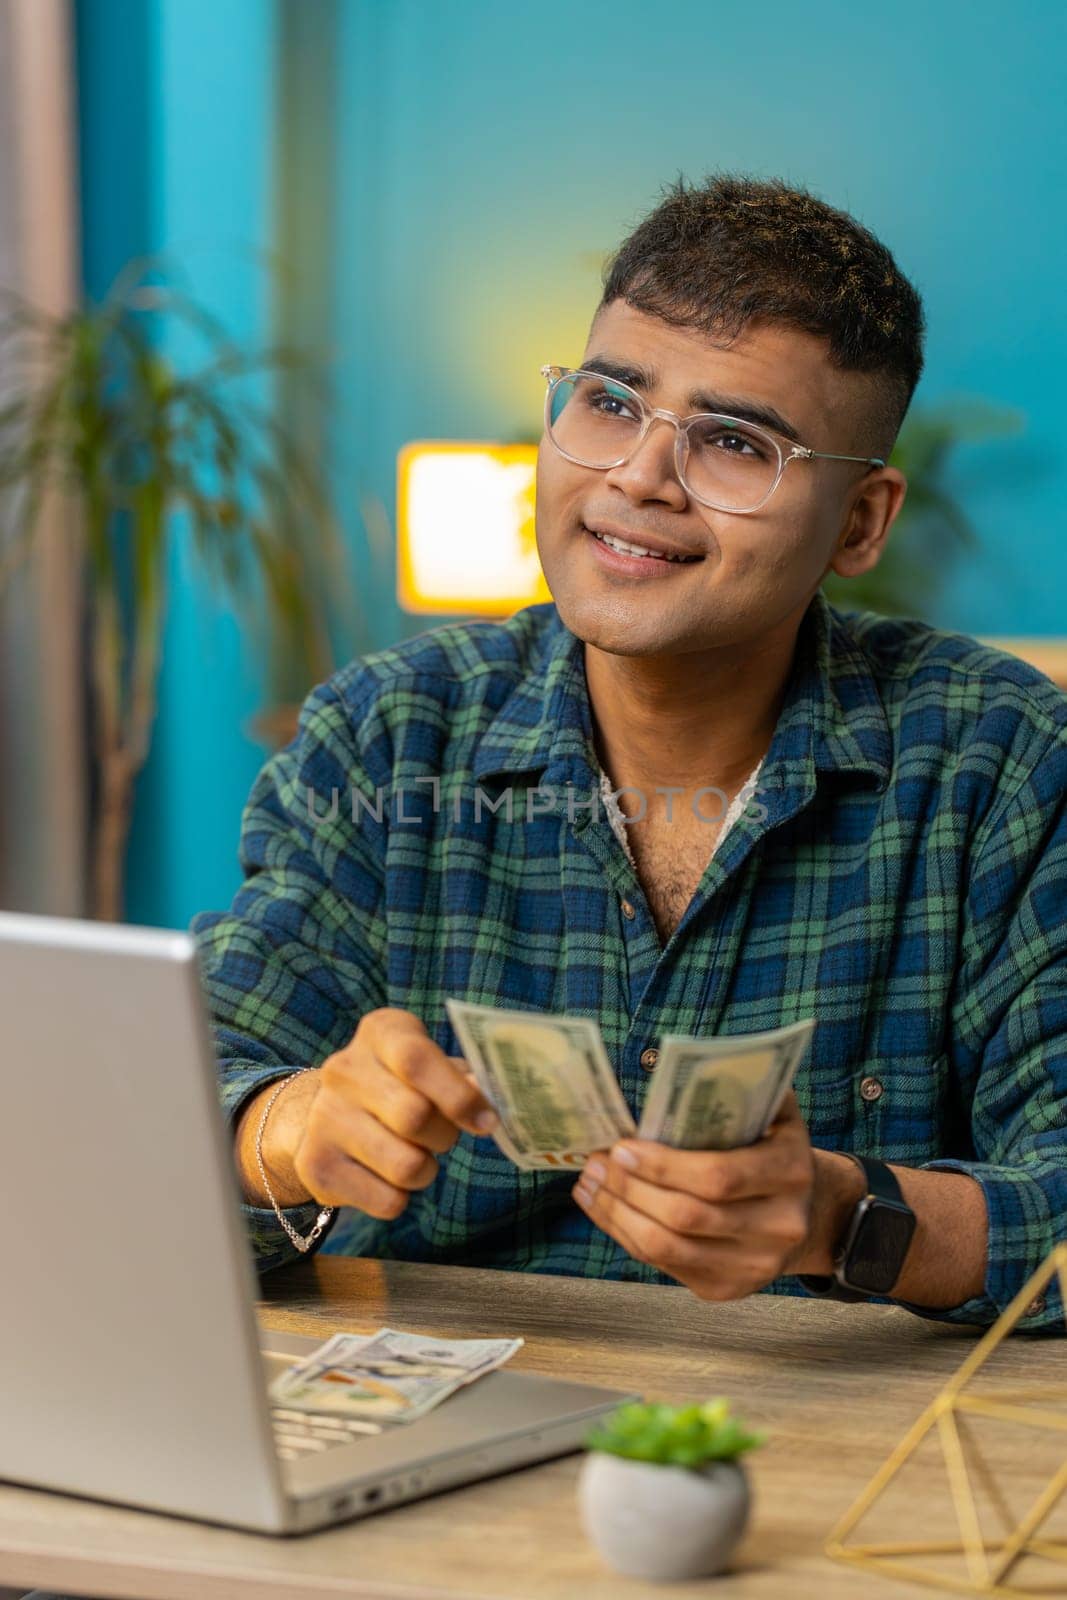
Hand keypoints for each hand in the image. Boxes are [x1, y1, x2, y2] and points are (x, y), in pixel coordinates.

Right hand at [238, 1008, 498, 1219]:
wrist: (328, 1115)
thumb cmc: (402, 1085)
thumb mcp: (433, 1066)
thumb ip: (465, 1080)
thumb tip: (488, 1101)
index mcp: (380, 1033)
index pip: (416, 1060)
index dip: (458, 1095)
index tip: (486, 1122)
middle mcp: (343, 1069)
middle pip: (414, 1117)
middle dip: (445, 1136)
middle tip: (442, 1136)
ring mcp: (324, 1117)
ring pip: (405, 1166)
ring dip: (426, 1170)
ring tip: (414, 1156)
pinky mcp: (316, 1165)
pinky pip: (387, 1201)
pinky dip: (401, 1197)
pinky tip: (386, 1176)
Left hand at [571, 1092, 831, 1300]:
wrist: (806, 1213)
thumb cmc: (770, 1148)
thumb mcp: (772, 1113)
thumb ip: (739, 1088)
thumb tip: (686, 1063)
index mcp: (791, 1172)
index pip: (719, 1177)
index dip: (663, 1165)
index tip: (621, 1146)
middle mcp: (778, 1226)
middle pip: (687, 1216)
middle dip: (631, 1187)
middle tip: (596, 1161)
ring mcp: (753, 1265)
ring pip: (667, 1246)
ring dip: (617, 1213)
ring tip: (590, 1183)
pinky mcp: (725, 1288)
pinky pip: (662, 1264)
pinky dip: (624, 1233)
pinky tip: (603, 1207)